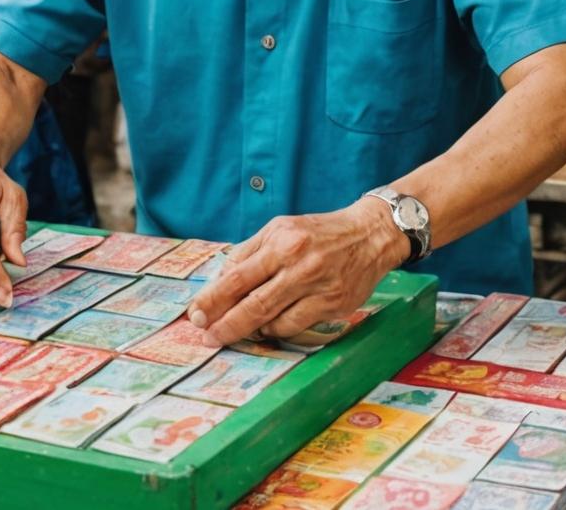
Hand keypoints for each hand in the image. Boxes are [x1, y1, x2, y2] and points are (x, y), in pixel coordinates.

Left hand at [186, 198, 404, 345]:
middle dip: (225, 323)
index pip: (238, 276)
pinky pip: (296, 326)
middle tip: (207, 336)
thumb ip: (250, 251)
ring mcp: (319, 287)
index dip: (213, 299)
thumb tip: (221, 278)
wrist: (370, 235)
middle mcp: (299, 264)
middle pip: (253, 303)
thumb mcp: (280, 228)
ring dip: (249, 330)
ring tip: (234, 331)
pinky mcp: (334, 305)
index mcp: (281, 241)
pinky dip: (276, 329)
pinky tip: (268, 326)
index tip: (195, 314)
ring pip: (274, 320)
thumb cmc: (319, 232)